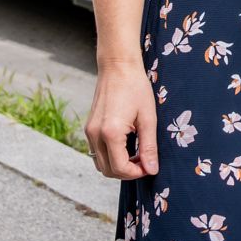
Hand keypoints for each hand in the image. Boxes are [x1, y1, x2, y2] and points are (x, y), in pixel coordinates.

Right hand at [84, 65, 158, 180]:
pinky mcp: (89, 127)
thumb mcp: (148, 118)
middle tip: (145, 162)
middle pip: (108, 170)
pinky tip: (126, 146)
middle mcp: (95, 135)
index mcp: (110, 133)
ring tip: (136, 154)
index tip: (150, 167)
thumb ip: (149, 147)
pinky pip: (97, 152)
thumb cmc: (136, 88)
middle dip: (127, 172)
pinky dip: (110, 156)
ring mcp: (89, 131)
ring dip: (117, 165)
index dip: (136, 173)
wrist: (118, 67)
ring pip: (100, 163)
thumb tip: (152, 170)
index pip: (120, 168)